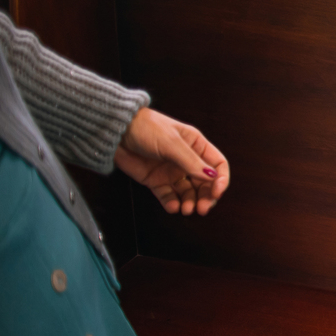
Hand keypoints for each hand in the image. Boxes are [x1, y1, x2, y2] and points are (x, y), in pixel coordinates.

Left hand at [115, 108, 229, 215]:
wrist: (115, 131)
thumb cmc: (144, 127)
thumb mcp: (171, 143)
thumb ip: (191, 162)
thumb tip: (212, 177)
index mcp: (196, 145)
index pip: (217, 165)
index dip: (220, 180)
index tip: (216, 192)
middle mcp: (187, 160)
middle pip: (205, 183)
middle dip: (206, 197)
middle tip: (202, 208)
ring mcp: (172, 171)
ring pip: (189, 192)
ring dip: (190, 202)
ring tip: (186, 209)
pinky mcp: (156, 181)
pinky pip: (168, 196)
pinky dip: (172, 203)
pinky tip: (173, 206)